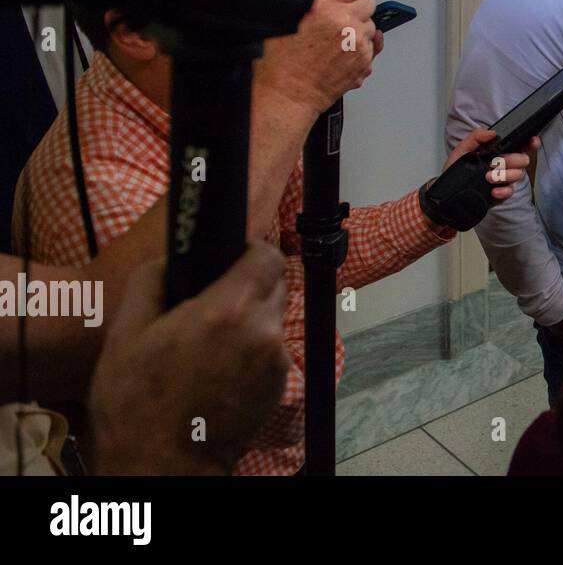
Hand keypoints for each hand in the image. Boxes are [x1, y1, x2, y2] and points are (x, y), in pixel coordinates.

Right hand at [89, 245, 289, 474]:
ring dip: (249, 322)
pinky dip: (252, 351)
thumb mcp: (127, 332)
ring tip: (210, 344)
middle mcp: (263, 331)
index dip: (249, 253)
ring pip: (272, 319)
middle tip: (210, 306)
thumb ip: (152, 280)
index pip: (268, 256)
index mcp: (229, 310)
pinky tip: (219, 370)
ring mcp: (277, 361)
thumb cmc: (137, 403)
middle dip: (246, 287)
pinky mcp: (280, 385)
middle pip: (273, 285)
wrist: (163, 466)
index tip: (229, 260)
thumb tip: (173, 257)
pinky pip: (271, 350)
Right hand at [256, 0, 378, 115]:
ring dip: (360, 33)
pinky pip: (371, 49)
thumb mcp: (289, 18)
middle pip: (368, 5)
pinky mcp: (364, 61)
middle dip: (358, 11)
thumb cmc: (281, 61)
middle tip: (342, 23)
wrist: (288, 94)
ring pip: (371, 28)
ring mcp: (357, 42)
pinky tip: (341, 56)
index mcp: (323, 5)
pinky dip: (361, 51)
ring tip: (337, 44)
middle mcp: (344, 21)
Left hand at [441, 129, 539, 204]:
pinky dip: (503, 190)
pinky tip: (493, 191)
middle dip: (511, 160)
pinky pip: (510, 191)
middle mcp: (505, 165)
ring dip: (504, 175)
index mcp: (499, 151)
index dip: (530, 142)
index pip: (521, 145)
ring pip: (518, 175)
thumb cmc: (457, 168)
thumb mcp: (463, 149)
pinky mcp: (502, 194)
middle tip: (494, 163)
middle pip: (523, 160)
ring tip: (488, 177)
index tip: (532, 141)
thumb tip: (491, 133)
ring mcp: (505, 180)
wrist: (449, 190)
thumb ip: (476, 137)